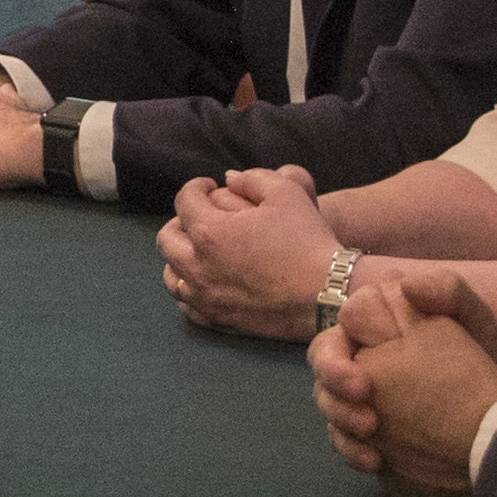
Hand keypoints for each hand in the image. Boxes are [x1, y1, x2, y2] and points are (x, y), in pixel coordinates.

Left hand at [158, 166, 337, 337]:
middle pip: (167, 239)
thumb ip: (252, 178)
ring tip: (200, 249)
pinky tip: (206, 280)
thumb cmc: (309, 241)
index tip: (210, 186)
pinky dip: (190, 289)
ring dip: (180, 256)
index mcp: (209, 233)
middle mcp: (198, 267)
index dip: (196, 187)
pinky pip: (187, 305)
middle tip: (202, 215)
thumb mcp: (286, 193)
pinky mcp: (220, 319)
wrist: (329, 294)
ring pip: (171, 275)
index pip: (184, 201)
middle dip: (182, 220)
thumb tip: (229, 178)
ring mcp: (207, 297)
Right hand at [307, 271, 496, 496]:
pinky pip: (342, 438)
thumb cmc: (484, 357)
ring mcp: (360, 393)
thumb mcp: (475, 320)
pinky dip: (351, 451)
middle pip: (323, 362)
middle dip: (333, 385)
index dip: (341, 353)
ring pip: (327, 401)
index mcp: (380, 323)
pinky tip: (374, 461)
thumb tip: (406, 286)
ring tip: (372, 434)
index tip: (365, 382)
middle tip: (363, 406)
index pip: (342, 327)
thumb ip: (448, 290)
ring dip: (341, 419)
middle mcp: (362, 354)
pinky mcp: (367, 428)